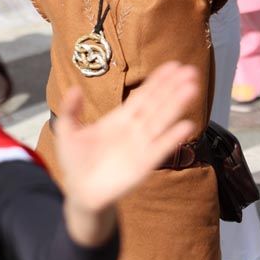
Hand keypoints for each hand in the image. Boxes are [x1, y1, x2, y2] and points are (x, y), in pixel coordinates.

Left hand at [54, 61, 198, 218]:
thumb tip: (74, 88)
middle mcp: (135, 129)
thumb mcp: (67, 132)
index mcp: (120, 118)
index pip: (143, 95)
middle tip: (191, 71)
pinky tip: (187, 126)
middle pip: (158, 104)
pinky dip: (173, 138)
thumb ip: (71, 110)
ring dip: (177, 105)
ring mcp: (141, 146)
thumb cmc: (75, 162)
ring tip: (193, 88)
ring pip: (162, 121)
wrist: (80, 193)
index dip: (158, 81)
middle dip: (173, 88)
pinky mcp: (144, 164)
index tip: (174, 66)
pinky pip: (160, 148)